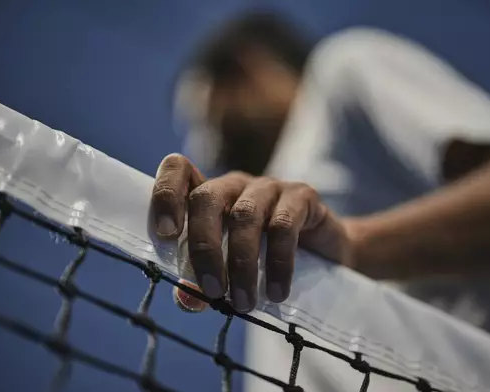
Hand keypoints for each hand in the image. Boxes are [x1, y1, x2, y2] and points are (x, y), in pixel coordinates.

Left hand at [152, 153, 350, 312]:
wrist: (324, 255)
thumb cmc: (265, 260)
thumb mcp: (230, 272)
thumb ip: (203, 283)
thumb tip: (187, 299)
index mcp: (210, 195)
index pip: (179, 170)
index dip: (165, 195)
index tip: (164, 235)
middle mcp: (235, 185)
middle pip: (207, 198)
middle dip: (204, 247)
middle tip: (213, 291)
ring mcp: (269, 187)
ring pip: (245, 216)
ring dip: (241, 264)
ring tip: (244, 303)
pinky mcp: (302, 197)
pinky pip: (283, 226)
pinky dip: (278, 263)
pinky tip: (277, 292)